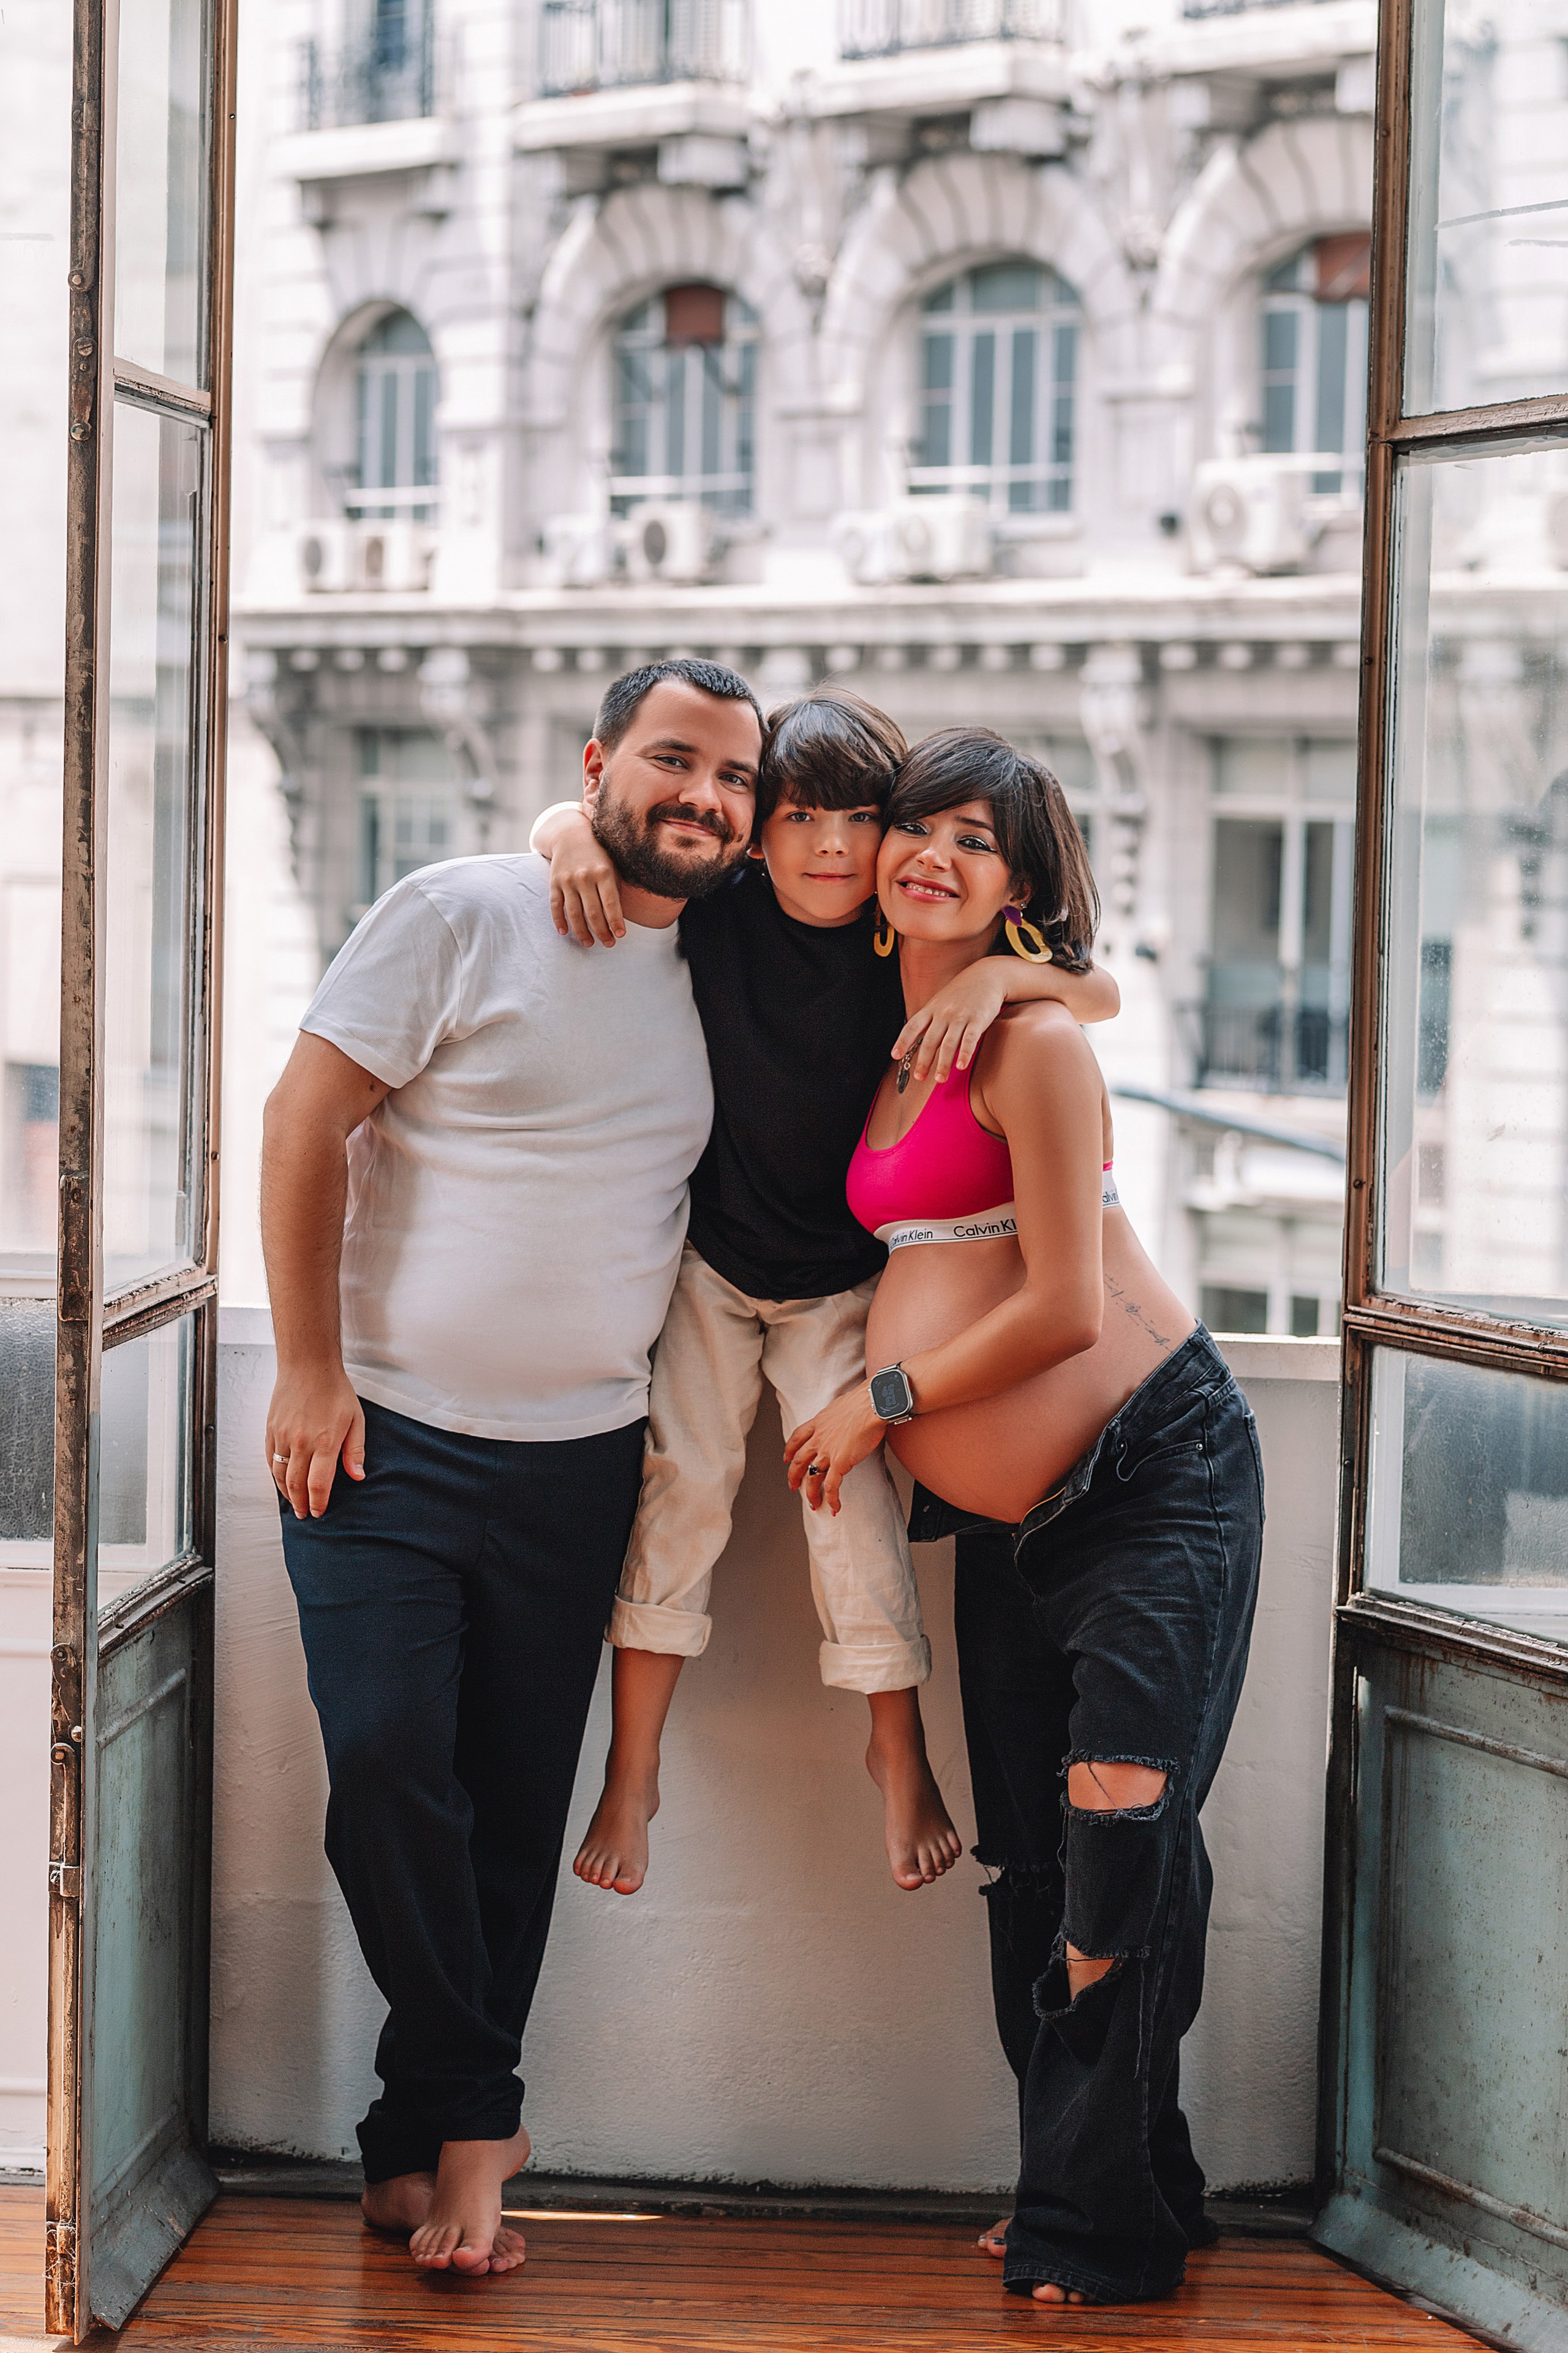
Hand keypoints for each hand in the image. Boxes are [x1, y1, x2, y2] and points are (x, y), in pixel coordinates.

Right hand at [265, 1362, 365, 1520]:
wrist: (308, 1365)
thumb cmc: (335, 1390)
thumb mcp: (356, 1419)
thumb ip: (355, 1451)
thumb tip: (357, 1476)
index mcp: (325, 1442)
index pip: (318, 1484)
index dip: (318, 1503)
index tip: (319, 1512)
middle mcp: (301, 1442)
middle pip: (296, 1485)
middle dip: (301, 1504)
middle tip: (305, 1514)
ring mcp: (283, 1436)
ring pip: (280, 1475)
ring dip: (286, 1493)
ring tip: (294, 1503)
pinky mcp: (271, 1430)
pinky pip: (270, 1459)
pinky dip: (275, 1475)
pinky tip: (281, 1481)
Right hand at [547, 813, 623, 946]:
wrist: (570, 833)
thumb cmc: (598, 853)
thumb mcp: (612, 865)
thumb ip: (615, 888)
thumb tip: (618, 917)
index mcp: (604, 872)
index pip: (611, 904)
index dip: (616, 922)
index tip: (620, 936)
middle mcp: (585, 877)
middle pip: (593, 913)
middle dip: (602, 932)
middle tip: (608, 944)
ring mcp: (568, 880)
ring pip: (574, 913)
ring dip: (582, 932)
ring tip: (589, 943)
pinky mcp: (554, 882)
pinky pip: (556, 906)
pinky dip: (559, 921)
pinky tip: (565, 932)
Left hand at [784, 1384, 887, 1516]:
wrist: (873, 1404)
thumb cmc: (864, 1400)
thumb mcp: (842, 1406)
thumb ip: (837, 1416)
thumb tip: (844, 1418)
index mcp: (818, 1422)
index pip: (796, 1438)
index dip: (789, 1450)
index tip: (786, 1458)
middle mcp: (818, 1438)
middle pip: (798, 1460)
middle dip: (793, 1476)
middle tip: (792, 1486)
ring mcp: (827, 1451)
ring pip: (812, 1477)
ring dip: (811, 1493)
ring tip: (813, 1504)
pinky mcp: (840, 1462)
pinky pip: (832, 1486)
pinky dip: (832, 1499)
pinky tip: (834, 1508)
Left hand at [892, 961, 1009, 1083]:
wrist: (987, 975)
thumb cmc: (962, 992)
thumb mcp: (941, 1001)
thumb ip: (931, 1021)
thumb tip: (922, 1044)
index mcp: (931, 1009)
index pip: (912, 1026)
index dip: (902, 1041)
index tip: (895, 1055)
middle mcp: (943, 1013)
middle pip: (929, 1040)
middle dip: (923, 1061)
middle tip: (920, 1077)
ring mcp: (960, 1016)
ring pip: (948, 1043)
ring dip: (943, 1063)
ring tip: (939, 1079)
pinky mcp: (978, 1019)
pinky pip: (970, 1039)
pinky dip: (964, 1054)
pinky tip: (961, 1066)